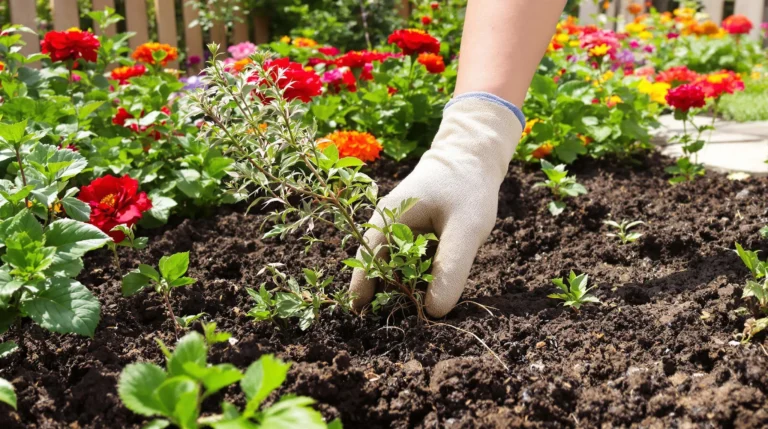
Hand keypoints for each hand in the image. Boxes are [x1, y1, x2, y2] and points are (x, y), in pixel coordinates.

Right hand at [349, 93, 524, 316]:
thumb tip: (433, 312)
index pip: (365, 264)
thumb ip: (450, 269)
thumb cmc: (468, 188)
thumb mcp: (465, 230)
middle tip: (405, 324)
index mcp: (386, 221)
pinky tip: (429, 291)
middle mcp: (384, 226)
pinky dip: (415, 277)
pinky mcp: (410, 235)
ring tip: (417, 313)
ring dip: (403, 288)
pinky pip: (406, 263)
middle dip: (388, 297)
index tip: (363, 321)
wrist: (474, 156)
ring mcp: (396, 230)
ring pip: (393, 269)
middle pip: (377, 270)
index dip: (362, 294)